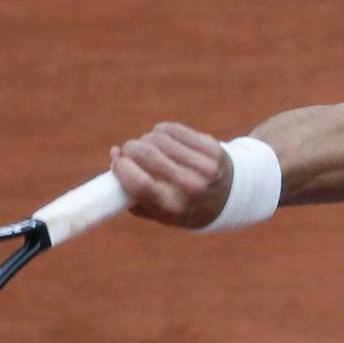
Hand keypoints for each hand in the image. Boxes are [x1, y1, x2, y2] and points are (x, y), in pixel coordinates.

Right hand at [110, 122, 229, 228]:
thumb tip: (115, 156)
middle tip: (128, 154)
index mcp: (174, 208)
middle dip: (130, 150)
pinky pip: (171, 129)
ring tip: (149, 150)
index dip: (121, 169)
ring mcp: (203, 165)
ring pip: (156, 138)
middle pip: (145, 154)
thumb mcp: (159, 213)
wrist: (228, 198)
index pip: (140, 184)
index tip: (117, 163)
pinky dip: (160, 133)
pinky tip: (164, 142)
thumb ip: (132, 193)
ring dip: (145, 141)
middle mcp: (190, 187)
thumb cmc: (184, 207)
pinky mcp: (209, 146)